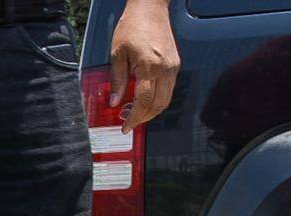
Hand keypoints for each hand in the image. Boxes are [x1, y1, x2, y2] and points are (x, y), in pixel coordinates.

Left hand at [109, 0, 180, 132]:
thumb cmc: (131, 27)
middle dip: (142, 118)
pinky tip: (144, 100)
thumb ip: (117, 80)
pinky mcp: (175, 65)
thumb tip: (115, 102)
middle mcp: (165, 69)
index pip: (144, 102)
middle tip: (127, 122)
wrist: (150, 9)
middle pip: (158, 105)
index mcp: (149, 66)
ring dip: (150, 111)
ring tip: (133, 112)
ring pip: (165, 100)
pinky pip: (168, 90)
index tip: (125, 127)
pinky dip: (157, 100)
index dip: (134, 118)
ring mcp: (173, 68)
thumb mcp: (117, 54)